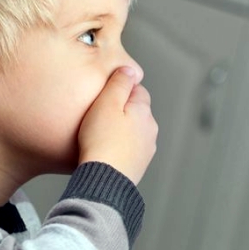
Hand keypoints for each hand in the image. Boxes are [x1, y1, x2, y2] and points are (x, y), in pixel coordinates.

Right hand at [78, 66, 157, 183]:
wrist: (105, 179)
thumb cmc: (102, 141)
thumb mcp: (107, 103)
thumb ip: (119, 83)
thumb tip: (130, 69)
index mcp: (144, 111)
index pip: (137, 90)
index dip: (120, 90)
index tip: (104, 95)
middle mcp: (150, 129)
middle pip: (136, 111)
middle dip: (120, 111)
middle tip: (98, 116)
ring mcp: (146, 149)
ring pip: (133, 131)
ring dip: (120, 130)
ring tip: (98, 136)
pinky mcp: (138, 165)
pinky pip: (128, 149)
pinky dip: (119, 147)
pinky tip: (104, 151)